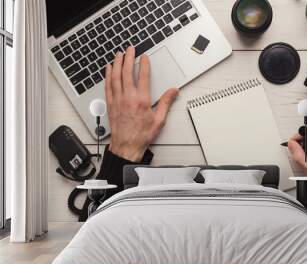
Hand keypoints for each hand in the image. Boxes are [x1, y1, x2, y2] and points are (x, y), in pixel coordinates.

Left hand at [105, 47, 178, 161]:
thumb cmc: (142, 135)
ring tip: (118, 54)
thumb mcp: (159, 120)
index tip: (144, 57)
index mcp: (142, 100)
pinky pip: (108, 86)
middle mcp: (128, 98)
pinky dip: (108, 75)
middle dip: (128, 58)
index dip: (144, 64)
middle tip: (130, 49)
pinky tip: (109, 69)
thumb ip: (166, 103)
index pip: (143, 76)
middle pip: (127, 72)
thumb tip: (173, 91)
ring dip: (117, 63)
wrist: (127, 146)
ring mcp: (118, 100)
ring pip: (116, 76)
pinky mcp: (110, 104)